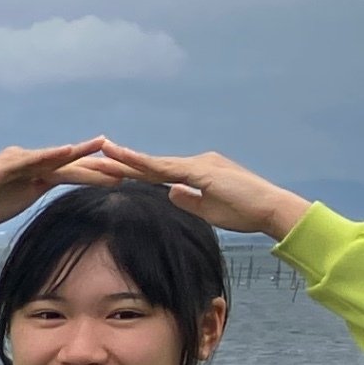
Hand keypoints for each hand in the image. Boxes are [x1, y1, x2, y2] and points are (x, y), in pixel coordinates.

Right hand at [0, 139, 121, 241]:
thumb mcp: (22, 197)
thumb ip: (41, 187)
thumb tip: (64, 190)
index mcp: (35, 169)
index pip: (72, 170)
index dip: (97, 172)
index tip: (125, 175)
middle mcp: (28, 159)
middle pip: (69, 162)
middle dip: (98, 164)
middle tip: (128, 164)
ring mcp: (15, 161)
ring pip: (54, 159)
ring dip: (81, 156)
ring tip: (106, 150)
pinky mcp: (2, 168)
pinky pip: (31, 160)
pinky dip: (49, 155)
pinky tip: (68, 151)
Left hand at [97, 142, 312, 240]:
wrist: (271, 210)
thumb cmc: (245, 212)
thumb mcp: (208, 209)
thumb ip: (189, 200)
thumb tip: (171, 194)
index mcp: (196, 172)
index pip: (156, 173)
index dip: (131, 171)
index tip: (107, 169)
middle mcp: (195, 163)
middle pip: (150, 165)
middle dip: (121, 162)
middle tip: (92, 156)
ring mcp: (198, 164)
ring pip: (154, 163)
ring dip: (126, 159)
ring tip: (99, 152)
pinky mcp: (202, 171)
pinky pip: (166, 168)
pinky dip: (143, 164)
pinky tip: (124, 161)